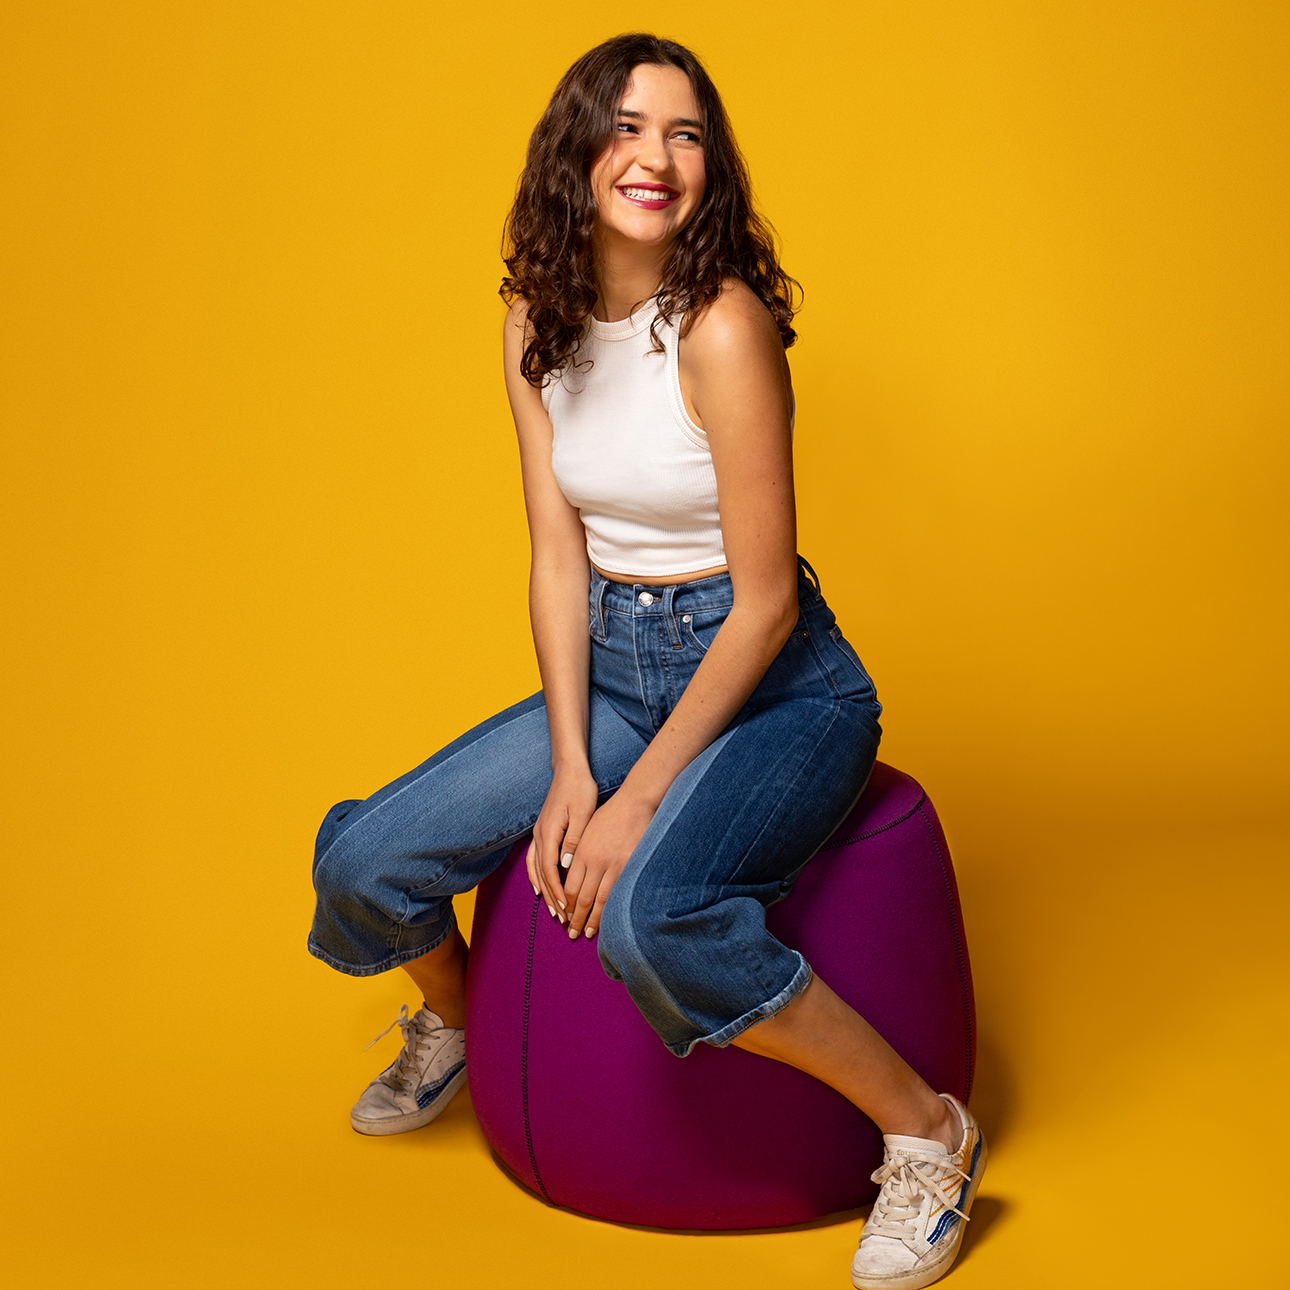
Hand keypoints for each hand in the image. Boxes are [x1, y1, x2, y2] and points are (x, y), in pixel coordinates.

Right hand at [527, 765, 599, 922]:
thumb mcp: (583, 812)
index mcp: (550, 832)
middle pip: (542, 873)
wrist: (569, 769)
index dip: (557, 891)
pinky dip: (536, 876)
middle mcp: (540, 835)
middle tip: (562, 919)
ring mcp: (539, 833)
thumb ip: (574, 839)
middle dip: (551, 897)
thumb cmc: (579, 788)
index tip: (565, 908)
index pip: (551, 869)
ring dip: (543, 890)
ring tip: (551, 910)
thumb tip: (566, 865)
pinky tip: (540, 886)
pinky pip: (534, 859)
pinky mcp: (543, 831)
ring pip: (536, 868)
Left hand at [560, 789, 655, 940]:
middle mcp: (596, 861)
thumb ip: (578, 853)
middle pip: (582, 898)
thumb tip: (569, 874)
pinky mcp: (630, 866)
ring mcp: (614, 865)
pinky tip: (608, 918)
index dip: (566, 904)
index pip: (569, 887)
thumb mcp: (586, 830)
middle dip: (576, 918)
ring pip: (600, 900)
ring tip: (588, 932)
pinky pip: (618, 893)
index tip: (564, 915)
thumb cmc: (609, 814)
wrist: (634, 802)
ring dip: (593, 919)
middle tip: (572, 933)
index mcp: (582, 853)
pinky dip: (611, 908)